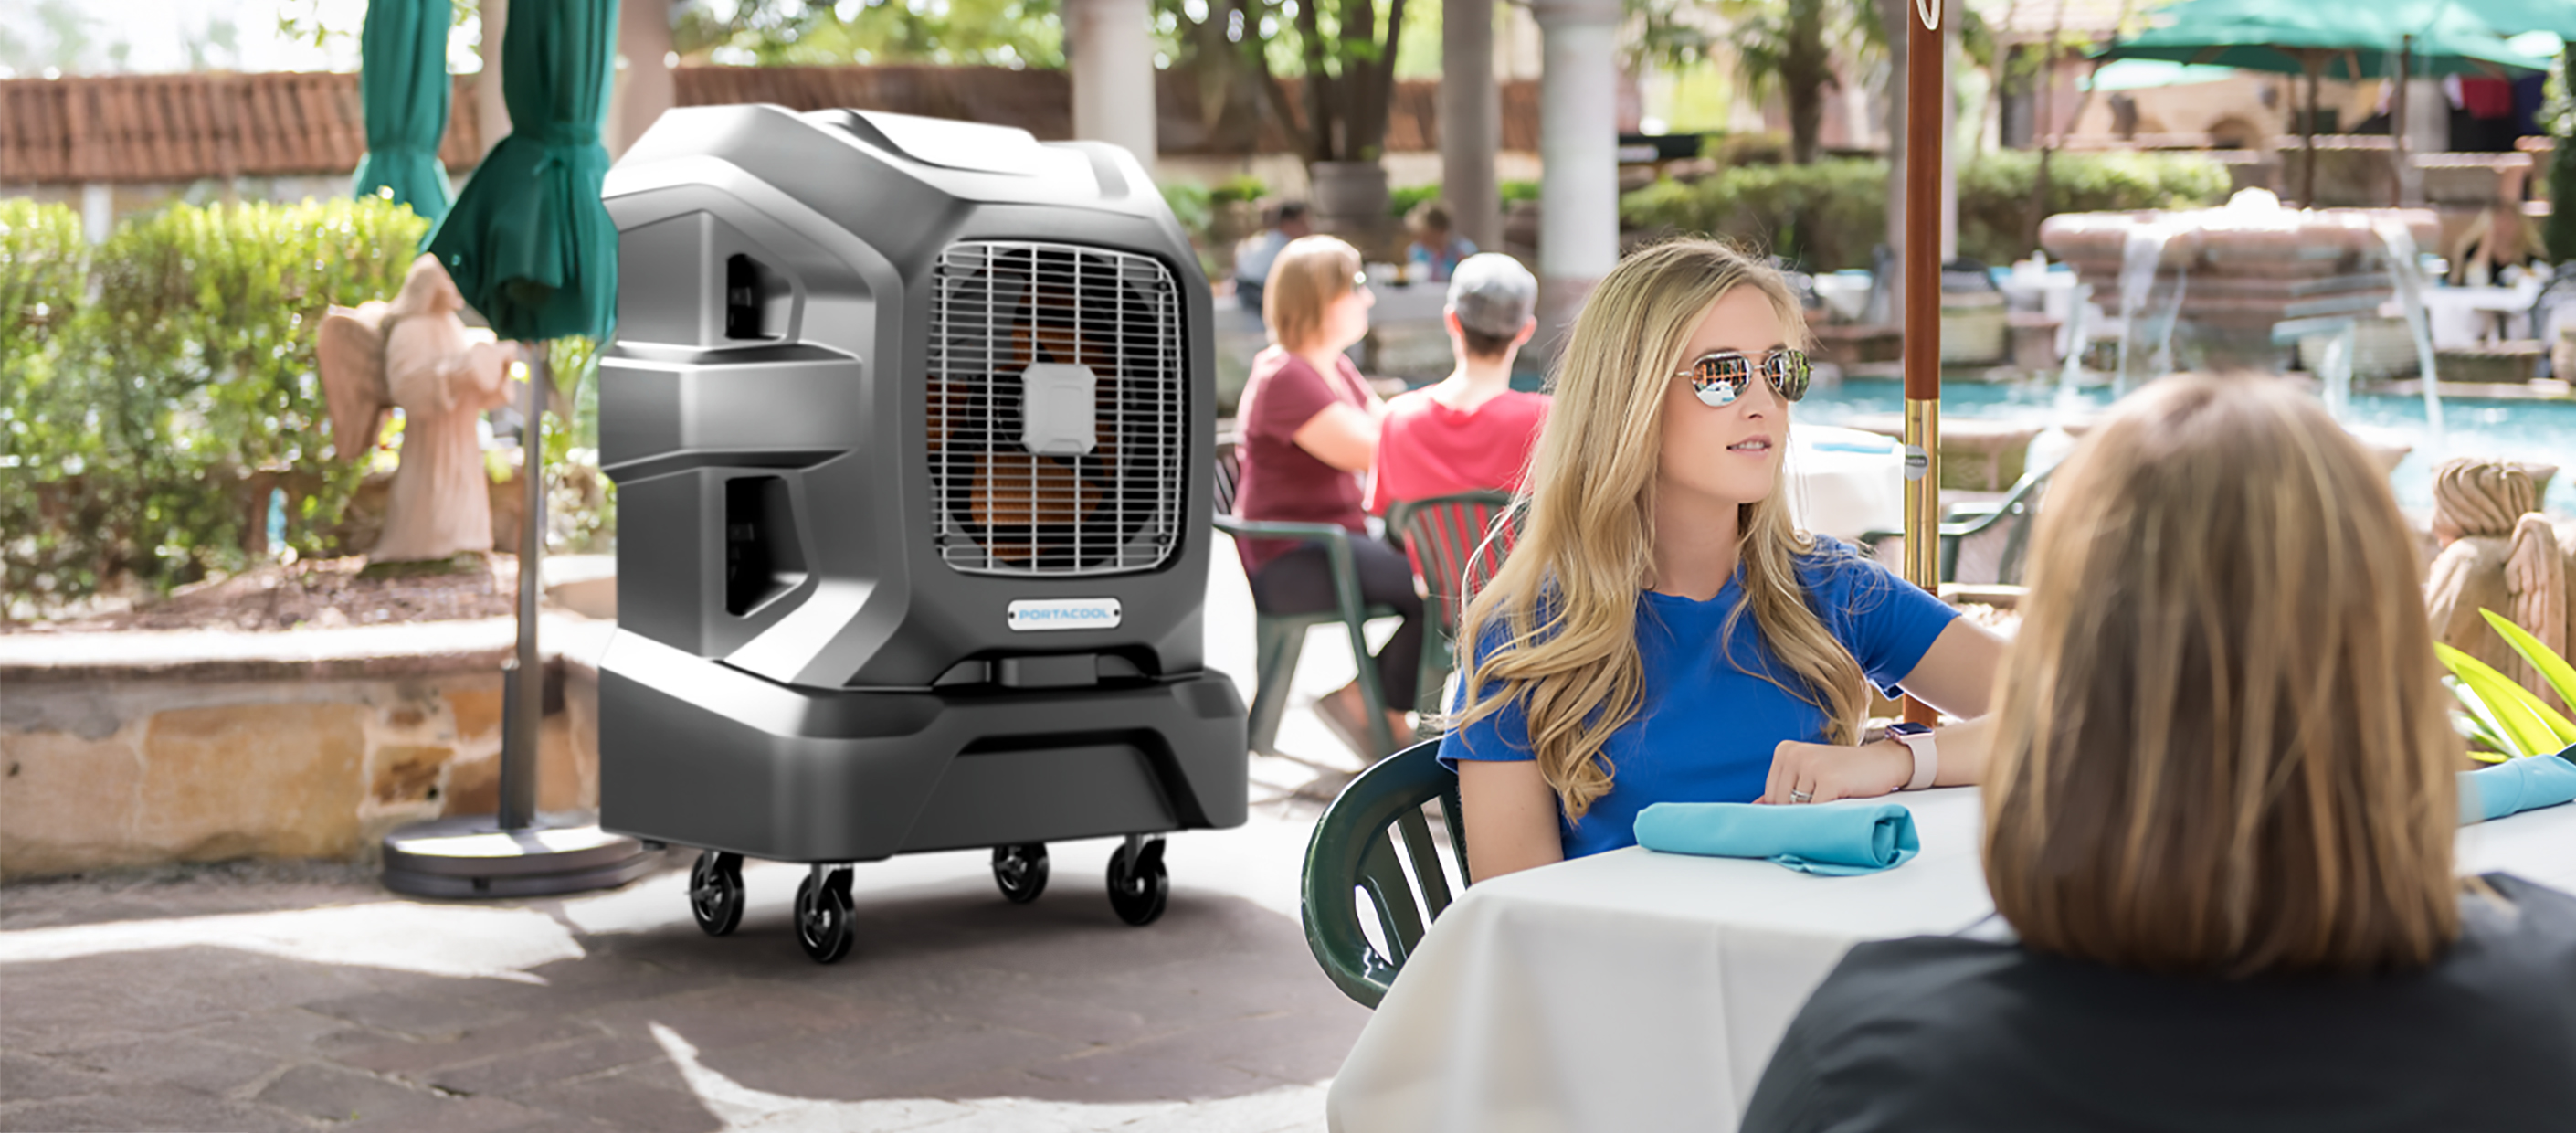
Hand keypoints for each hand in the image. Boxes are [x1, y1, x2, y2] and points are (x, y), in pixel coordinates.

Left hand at [1759, 738, 1911, 804]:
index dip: (1785, 811)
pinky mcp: (1829, 779)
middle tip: (1821, 813)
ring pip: (1797, 810)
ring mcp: (1811, 765)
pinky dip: (1825, 819)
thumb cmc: (1845, 773)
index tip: (1804, 811)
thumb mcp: (1809, 774)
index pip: (1769, 796)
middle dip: (1797, 816)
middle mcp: (1794, 754)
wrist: (1883, 762)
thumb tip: (1754, 809)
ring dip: (1813, 818)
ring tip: (1831, 809)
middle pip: (1780, 804)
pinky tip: (1838, 811)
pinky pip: (1816, 812)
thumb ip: (1783, 789)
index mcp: (1785, 751)